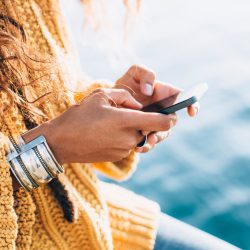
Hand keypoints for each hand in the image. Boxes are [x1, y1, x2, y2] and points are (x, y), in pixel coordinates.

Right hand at [23, 88, 176, 163]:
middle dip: (148, 122)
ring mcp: (124, 150)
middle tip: (134, 114)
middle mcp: (130, 138)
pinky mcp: (118, 157)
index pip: (162, 122)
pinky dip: (126, 138)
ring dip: (135, 130)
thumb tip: (138, 105)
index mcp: (128, 121)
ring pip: (140, 138)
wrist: (61, 142)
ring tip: (117, 122)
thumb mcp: (101, 96)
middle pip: (151, 130)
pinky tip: (110, 132)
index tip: (171, 113)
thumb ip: (125, 97)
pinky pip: (130, 145)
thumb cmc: (79, 116)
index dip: (170, 117)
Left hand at [115, 65, 198, 152]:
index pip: (183, 99)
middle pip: (171, 121)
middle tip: (153, 130)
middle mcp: (162, 110)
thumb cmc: (127, 84)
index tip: (191, 112)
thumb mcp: (134, 73)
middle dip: (165, 127)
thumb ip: (145, 74)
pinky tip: (138, 148)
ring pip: (162, 134)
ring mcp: (154, 123)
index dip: (192, 104)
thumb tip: (149, 91)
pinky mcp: (145, 132)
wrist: (112, 101)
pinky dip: (145, 146)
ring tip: (145, 142)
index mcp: (165, 95)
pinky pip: (149, 142)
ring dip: (155, 139)